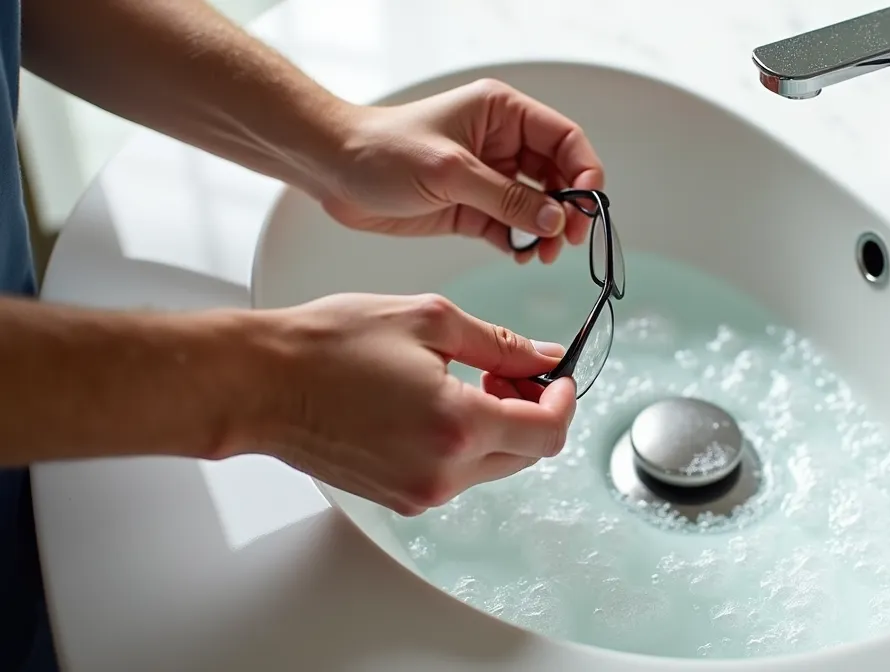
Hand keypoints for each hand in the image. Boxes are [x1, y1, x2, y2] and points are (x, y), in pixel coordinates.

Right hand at [249, 292, 576, 514]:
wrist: (260, 383)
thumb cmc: (328, 345)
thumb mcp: (429, 320)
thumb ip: (499, 344)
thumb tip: (545, 358)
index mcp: (458, 427)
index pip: (547, 432)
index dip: (563, 401)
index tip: (556, 376)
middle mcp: (443, 472)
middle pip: (526, 454)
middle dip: (531, 411)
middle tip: (509, 371)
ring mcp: (419, 492)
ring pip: (492, 466)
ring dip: (497, 427)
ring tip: (467, 381)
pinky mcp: (398, 498)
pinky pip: (455, 474)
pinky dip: (463, 443)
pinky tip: (437, 405)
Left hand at [320, 79, 604, 264]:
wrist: (333, 170)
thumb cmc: (382, 151)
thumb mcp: (449, 171)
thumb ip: (506, 197)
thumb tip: (553, 220)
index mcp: (502, 113)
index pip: (564, 139)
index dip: (584, 172)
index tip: (586, 206)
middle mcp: (502, 143)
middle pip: (558, 176)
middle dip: (567, 209)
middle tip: (566, 240)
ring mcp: (489, 177)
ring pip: (538, 207)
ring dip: (546, 232)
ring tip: (541, 254)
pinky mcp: (473, 208)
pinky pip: (512, 227)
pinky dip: (522, 244)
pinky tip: (522, 256)